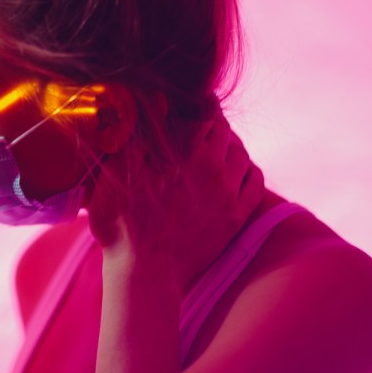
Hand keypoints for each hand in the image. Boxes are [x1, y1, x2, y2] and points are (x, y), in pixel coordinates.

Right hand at [91, 112, 264, 288]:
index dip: (199, 104)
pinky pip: (255, 182)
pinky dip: (248, 169)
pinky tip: (234, 170)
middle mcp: (214, 168)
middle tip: (200, 124)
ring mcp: (229, 194)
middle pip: (225, 131)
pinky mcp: (236, 217)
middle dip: (213, 124)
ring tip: (215, 146)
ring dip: (230, 145)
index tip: (193, 102)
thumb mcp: (117, 173)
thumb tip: (159, 100)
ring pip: (242, 154)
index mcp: (186, 152)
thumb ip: (138, 134)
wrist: (145, 272)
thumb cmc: (123, 223)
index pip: (205, 113)